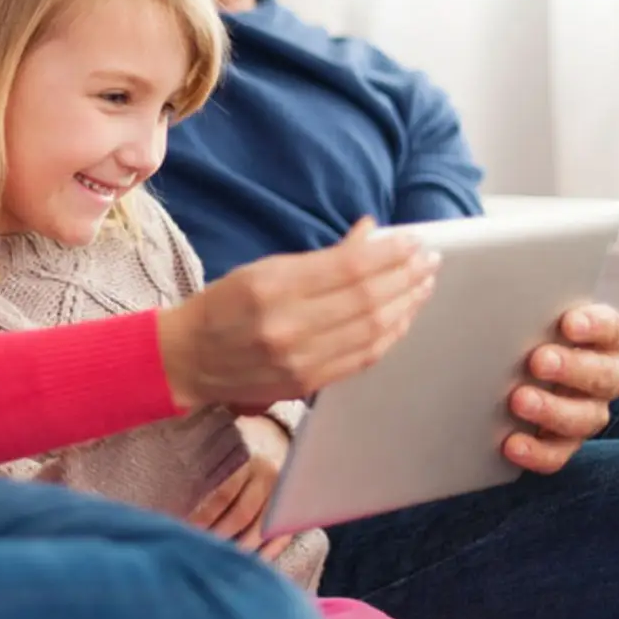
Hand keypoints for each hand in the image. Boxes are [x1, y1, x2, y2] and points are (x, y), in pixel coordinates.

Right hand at [159, 218, 440, 410]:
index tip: (413, 240)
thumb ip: (320, 257)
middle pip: (367, 299)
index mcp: (272, 287)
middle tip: (430, 259)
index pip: (348, 267)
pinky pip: (364, 357)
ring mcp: (301, 360)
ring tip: (425, 283)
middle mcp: (288, 326)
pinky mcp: (309, 384)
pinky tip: (404, 315)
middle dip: (406, 276)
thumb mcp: (262, 268)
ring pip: (373, 330)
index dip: (389, 253)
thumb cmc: (223, 306)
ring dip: (407, 304)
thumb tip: (369, 233)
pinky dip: (391, 334)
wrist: (188, 360)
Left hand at [186, 414, 294, 560]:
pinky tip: (246, 567)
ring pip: (261, 531)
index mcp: (245, 462)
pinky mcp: (293, 514)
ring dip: (238, 551)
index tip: (183, 531)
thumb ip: (204, 474)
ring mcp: (282, 496)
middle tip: (198, 554)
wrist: (275, 443)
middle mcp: (267, 477)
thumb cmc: (234, 457)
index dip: (203, 517)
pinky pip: (280, 540)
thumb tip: (174, 505)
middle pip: (241, 515)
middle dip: (218, 537)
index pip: (222, 495)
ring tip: (218, 565)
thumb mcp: (221, 456)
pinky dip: (264, 556)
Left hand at [504, 302, 618, 473]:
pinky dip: (537, 452)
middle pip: (603, 375)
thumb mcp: (515, 308)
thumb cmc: (510, 324)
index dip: (594, 326)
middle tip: (538, 360)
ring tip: (519, 400)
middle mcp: (602, 374)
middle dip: (572, 368)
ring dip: (553, 410)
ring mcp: (586, 410)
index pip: (608, 328)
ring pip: (585, 418)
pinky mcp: (563, 442)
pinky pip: (558, 454)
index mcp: (599, 336)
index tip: (568, 322)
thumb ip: (511, 297)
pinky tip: (511, 443)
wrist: (495, 365)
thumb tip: (458, 273)